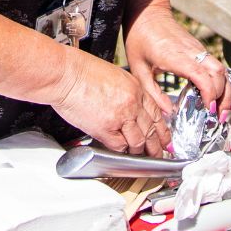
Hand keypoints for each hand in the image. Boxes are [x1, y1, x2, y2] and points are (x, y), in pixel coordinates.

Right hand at [52, 49, 170, 155]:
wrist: (65, 73)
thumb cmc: (81, 71)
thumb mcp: (114, 76)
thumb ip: (126, 93)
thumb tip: (129, 107)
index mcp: (135, 88)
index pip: (156, 113)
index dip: (163, 129)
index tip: (165, 138)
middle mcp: (132, 102)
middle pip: (151, 129)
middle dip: (156, 145)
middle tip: (159, 154)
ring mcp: (121, 116)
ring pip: (138, 141)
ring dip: (140, 152)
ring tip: (142, 158)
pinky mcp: (106, 129)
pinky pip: (119, 146)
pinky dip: (121, 152)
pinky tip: (123, 154)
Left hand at [125, 8, 230, 123]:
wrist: (147, 13)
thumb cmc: (139, 39)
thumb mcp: (138, 69)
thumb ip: (153, 93)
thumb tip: (169, 113)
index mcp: (174, 56)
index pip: (201, 74)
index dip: (209, 93)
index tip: (209, 110)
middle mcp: (190, 51)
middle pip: (218, 73)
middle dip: (223, 96)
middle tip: (219, 117)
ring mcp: (197, 48)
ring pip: (221, 68)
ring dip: (225, 89)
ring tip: (221, 110)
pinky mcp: (198, 48)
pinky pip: (215, 65)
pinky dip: (219, 81)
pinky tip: (214, 95)